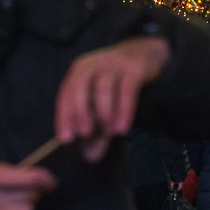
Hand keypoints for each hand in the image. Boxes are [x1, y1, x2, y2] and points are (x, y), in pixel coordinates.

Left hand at [55, 36, 170, 161]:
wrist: (145, 53)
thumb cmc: (118, 82)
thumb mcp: (103, 103)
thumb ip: (97, 129)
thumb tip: (90, 157)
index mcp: (80, 71)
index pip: (66, 94)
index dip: (64, 116)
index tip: (66, 138)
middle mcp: (93, 64)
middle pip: (80, 87)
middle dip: (81, 113)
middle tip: (85, 135)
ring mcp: (114, 64)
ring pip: (103, 88)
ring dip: (104, 114)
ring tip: (109, 133)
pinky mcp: (134, 68)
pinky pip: (127, 90)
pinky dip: (124, 110)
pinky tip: (123, 128)